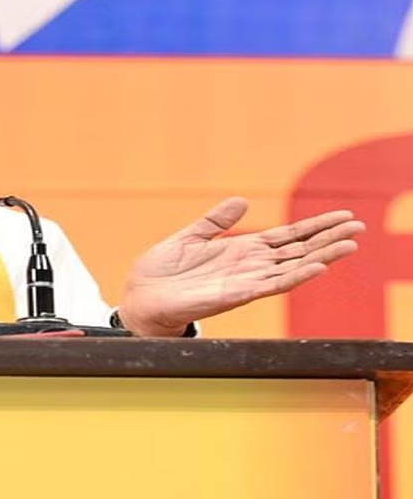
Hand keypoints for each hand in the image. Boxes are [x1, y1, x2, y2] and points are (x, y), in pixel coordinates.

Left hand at [119, 197, 363, 336]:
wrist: (140, 298)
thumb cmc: (163, 272)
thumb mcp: (190, 236)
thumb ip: (215, 220)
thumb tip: (241, 201)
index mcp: (241, 251)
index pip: (287, 237)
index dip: (314, 227)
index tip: (342, 216)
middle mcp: (249, 266)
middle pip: (298, 251)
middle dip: (328, 239)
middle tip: (359, 227)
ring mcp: (244, 281)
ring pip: (292, 267)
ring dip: (321, 257)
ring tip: (349, 245)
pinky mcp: (234, 295)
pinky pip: (270, 285)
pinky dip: (294, 276)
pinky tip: (315, 268)